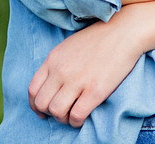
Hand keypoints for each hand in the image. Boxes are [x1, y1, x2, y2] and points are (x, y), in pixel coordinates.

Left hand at [28, 13, 144, 127]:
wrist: (122, 33)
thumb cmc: (97, 39)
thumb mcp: (68, 47)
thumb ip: (56, 64)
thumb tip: (51, 85)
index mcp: (53, 59)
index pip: (33, 89)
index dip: (35, 105)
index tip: (43, 111)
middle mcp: (61, 71)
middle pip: (42, 103)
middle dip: (48, 113)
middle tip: (60, 113)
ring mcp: (77, 81)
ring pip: (56, 111)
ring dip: (62, 119)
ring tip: (71, 116)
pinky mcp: (94, 91)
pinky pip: (76, 115)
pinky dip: (76, 122)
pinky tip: (81, 118)